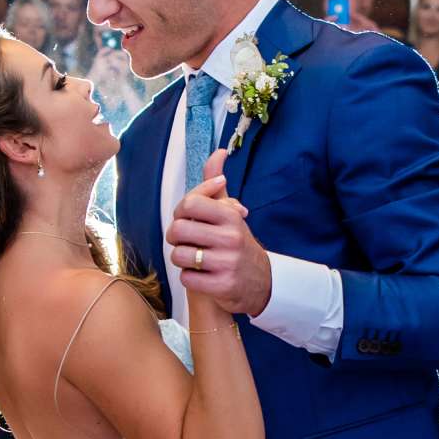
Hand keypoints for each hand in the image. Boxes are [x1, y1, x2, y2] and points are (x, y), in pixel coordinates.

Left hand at [167, 152, 271, 317]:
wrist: (262, 282)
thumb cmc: (237, 243)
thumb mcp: (230, 212)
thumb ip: (216, 184)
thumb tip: (219, 152)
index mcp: (230, 216)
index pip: (189, 203)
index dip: (180, 212)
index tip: (188, 219)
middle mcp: (230, 238)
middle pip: (178, 229)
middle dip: (175, 237)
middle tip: (185, 241)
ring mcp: (226, 263)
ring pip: (179, 255)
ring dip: (182, 259)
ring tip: (194, 258)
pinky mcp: (222, 286)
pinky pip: (187, 278)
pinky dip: (189, 277)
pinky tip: (201, 275)